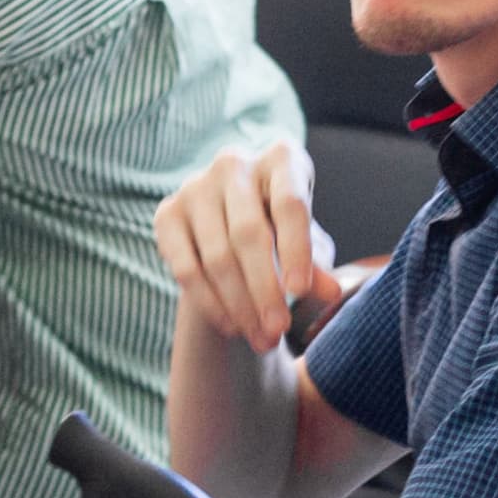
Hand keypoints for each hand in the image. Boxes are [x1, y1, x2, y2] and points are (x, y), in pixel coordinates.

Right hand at [155, 141, 341, 353]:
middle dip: (264, 289)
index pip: (289, 205)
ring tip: (261, 339)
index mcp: (281, 158)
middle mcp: (234, 164)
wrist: (232, 219)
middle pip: (249, 234)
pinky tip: (231, 326)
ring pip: (217, 256)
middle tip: (278, 331)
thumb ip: (315, 262)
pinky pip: (186, 268)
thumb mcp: (305, 240)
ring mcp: (195, 186)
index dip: (295, 250)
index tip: (300, 292)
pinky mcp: (167, 214)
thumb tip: (330, 292)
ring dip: (240, 305)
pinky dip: (210, 303)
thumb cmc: (283, 228)